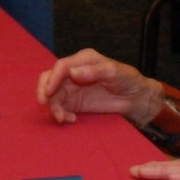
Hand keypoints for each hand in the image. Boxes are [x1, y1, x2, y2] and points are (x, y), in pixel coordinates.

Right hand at [34, 48, 162, 126]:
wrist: (135, 98)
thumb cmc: (128, 80)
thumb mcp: (115, 72)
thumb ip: (94, 71)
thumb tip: (73, 72)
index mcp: (83, 60)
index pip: (61, 66)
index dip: (52, 78)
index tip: (49, 92)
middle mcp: (73, 72)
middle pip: (50, 78)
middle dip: (44, 91)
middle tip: (44, 104)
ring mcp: (72, 87)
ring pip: (53, 95)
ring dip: (53, 106)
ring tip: (62, 118)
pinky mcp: (74, 102)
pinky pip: (60, 107)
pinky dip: (61, 114)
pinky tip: (71, 119)